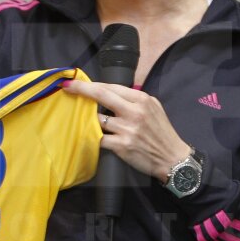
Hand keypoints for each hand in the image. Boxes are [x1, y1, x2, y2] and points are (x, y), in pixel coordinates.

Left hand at [63, 80, 189, 180]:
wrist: (172, 157)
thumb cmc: (161, 132)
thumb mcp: (154, 108)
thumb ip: (134, 99)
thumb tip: (111, 93)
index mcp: (141, 100)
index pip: (111, 87)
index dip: (91, 84)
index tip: (76, 83)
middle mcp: (134, 112)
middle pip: (102, 96)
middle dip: (82, 90)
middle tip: (67, 88)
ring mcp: (127, 129)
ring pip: (98, 119)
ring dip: (89, 119)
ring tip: (85, 119)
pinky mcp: (122, 146)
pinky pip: (99, 138)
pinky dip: (93, 137)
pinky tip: (91, 136)